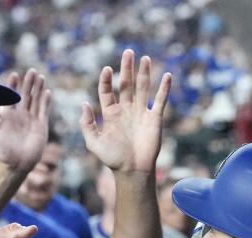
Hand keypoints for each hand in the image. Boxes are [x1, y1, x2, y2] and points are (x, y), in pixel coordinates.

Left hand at [0, 69, 51, 172]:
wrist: (16, 164)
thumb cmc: (1, 151)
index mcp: (8, 115)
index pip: (12, 95)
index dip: (13, 85)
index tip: (14, 74)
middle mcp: (21, 115)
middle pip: (26, 95)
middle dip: (28, 83)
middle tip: (31, 71)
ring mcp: (32, 120)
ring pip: (36, 100)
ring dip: (38, 89)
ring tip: (40, 77)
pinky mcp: (41, 126)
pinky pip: (44, 111)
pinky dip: (46, 102)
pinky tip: (47, 92)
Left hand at [80, 50, 170, 173]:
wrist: (133, 171)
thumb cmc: (112, 159)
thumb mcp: (93, 143)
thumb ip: (86, 124)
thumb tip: (84, 103)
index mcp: (110, 113)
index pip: (107, 91)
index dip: (107, 80)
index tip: (107, 69)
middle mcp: (126, 110)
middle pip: (126, 84)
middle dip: (127, 68)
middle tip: (128, 52)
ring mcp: (141, 113)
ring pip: (143, 88)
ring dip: (144, 73)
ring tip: (145, 58)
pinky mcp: (155, 119)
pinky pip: (161, 101)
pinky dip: (164, 89)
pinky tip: (167, 76)